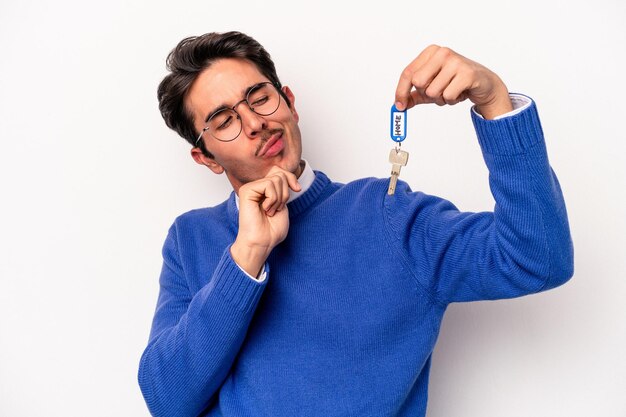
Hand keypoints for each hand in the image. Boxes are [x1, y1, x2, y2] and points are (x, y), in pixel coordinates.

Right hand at [230, 166, 300, 275]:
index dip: (291, 178)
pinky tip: (266, 209)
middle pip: (279, 173)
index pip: (279, 171)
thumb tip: (284, 174)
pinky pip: (268, 184)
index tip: (297, 189)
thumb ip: (283, 187)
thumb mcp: (283, 204)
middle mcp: (256, 186)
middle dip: (285, 192)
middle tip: (278, 208)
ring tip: (271, 211)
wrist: (262, 242)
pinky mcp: (246, 190)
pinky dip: (273, 199)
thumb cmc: (272, 230)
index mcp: (264, 189)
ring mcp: (250, 187)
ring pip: (276, 179)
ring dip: (279, 198)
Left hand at [395, 45, 512, 118]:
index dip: (401, 91)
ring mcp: (455, 61)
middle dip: (426, 94)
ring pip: (433, 92)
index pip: (408, 73)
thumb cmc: (455, 83)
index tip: (399, 105)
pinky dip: (452, 100)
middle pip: (418, 83)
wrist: (484, 84)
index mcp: (430, 52)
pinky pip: (448, 95)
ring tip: (452, 91)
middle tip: (438, 92)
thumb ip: (414, 95)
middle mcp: (442, 53)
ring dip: (441, 99)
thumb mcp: (431, 88)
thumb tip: (399, 105)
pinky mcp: (467, 73)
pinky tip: (461, 93)